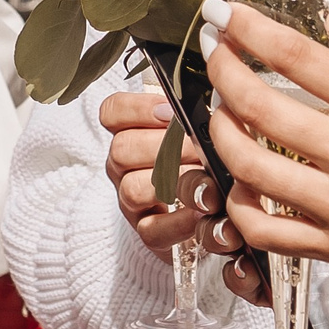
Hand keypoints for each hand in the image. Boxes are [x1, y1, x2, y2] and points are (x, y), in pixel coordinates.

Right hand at [100, 92, 227, 263]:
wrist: (199, 215)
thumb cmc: (197, 163)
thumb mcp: (192, 133)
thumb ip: (193, 116)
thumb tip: (215, 96)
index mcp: (130, 134)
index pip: (112, 112)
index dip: (137, 108)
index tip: (170, 110)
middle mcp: (124, 167)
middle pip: (122, 148)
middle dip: (166, 146)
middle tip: (201, 147)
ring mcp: (131, 201)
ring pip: (133, 188)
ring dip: (175, 183)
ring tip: (209, 183)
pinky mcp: (147, 233)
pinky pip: (153, 228)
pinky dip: (181, 221)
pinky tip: (207, 213)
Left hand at [199, 0, 328, 294]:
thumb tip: (327, 12)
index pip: (298, 57)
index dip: (250, 29)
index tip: (223, 12)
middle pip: (260, 106)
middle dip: (222, 70)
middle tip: (213, 51)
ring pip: (250, 168)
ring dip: (221, 131)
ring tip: (220, 111)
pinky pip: (264, 230)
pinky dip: (239, 204)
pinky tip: (241, 181)